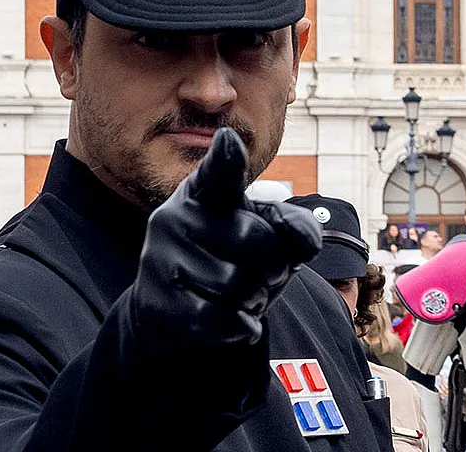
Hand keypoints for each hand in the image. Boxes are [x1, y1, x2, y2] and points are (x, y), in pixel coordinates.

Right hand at [125, 128, 323, 351]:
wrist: (175, 314)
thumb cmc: (232, 260)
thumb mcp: (267, 235)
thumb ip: (296, 228)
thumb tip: (308, 242)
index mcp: (205, 191)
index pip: (219, 171)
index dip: (227, 157)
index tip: (229, 140)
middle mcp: (175, 216)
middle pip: (255, 241)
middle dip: (274, 266)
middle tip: (262, 273)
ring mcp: (160, 258)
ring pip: (238, 285)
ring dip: (255, 299)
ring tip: (241, 295)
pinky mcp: (156, 302)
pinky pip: (220, 319)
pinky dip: (241, 326)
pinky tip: (233, 320)